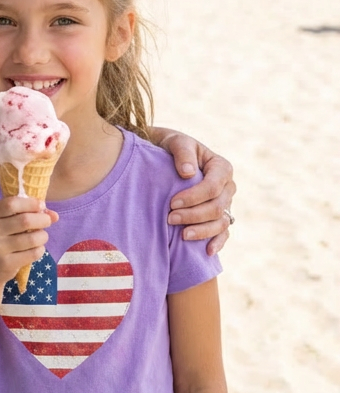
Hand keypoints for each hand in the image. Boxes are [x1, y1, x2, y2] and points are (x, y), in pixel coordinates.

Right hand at [0, 196, 58, 286]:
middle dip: (43, 219)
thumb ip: (25, 214)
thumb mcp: (4, 223)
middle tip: (47, 221)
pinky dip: (40, 250)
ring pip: (32, 238)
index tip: (41, 205)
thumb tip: (54, 215)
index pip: (12, 204)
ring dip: (43, 236)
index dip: (30, 203)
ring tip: (41, 237)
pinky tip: (36, 249)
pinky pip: (33, 253)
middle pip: (25, 220)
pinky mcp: (6, 263)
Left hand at [153, 127, 234, 254]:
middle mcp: (227, 187)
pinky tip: (207, 251)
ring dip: (203, 231)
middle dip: (194, 215)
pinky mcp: (218, 216)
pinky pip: (224, 233)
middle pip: (218, 207)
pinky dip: (217, 242)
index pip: (213, 187)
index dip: (194, 197)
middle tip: (170, 219)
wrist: (164, 154)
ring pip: (221, 222)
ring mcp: (225, 203)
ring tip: (182, 236)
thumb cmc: (170, 146)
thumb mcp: (175, 141)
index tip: (172, 203)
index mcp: (221, 167)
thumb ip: (183, 153)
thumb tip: (189, 172)